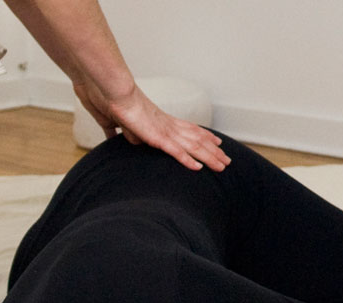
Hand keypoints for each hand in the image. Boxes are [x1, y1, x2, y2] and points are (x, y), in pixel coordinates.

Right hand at [74, 81, 230, 171]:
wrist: (115, 93)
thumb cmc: (119, 103)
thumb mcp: (127, 122)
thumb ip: (131, 131)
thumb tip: (129, 138)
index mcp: (164, 120)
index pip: (191, 129)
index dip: (205, 136)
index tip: (218, 142)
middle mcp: (169, 125)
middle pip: (197, 139)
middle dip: (213, 151)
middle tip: (227, 160)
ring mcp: (165, 131)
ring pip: (193, 146)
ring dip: (208, 157)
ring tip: (221, 166)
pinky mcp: (157, 137)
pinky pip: (176, 151)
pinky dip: (188, 160)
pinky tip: (198, 168)